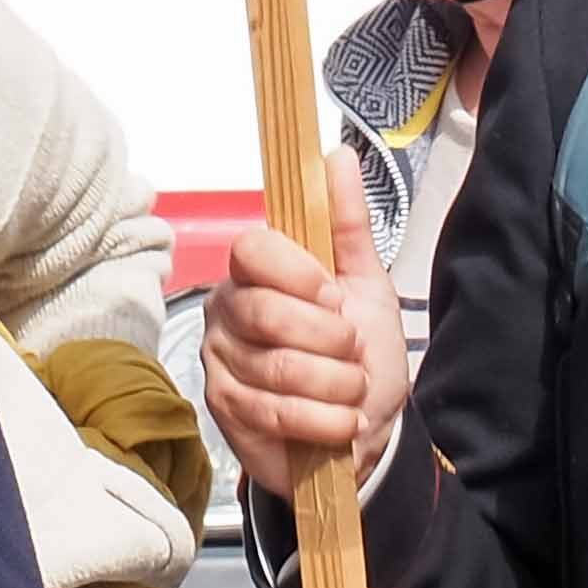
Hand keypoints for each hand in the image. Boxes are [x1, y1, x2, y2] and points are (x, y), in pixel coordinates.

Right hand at [202, 197, 404, 498]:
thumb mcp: (365, 285)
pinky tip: (343, 422)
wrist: (366, 433)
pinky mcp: (225, 412)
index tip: (335, 298)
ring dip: (336, 385)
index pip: (252, 248)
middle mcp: (227, 311)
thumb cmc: (360, 356)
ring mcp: (220, 362)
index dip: (299, 275)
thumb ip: (348, 223)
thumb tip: (338, 155)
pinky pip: (274, 411)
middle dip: (329, 340)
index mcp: (257, 272)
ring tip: (352, 392)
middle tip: (352, 352)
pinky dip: (325, 420)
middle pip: (266, 312)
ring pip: (277, 367)